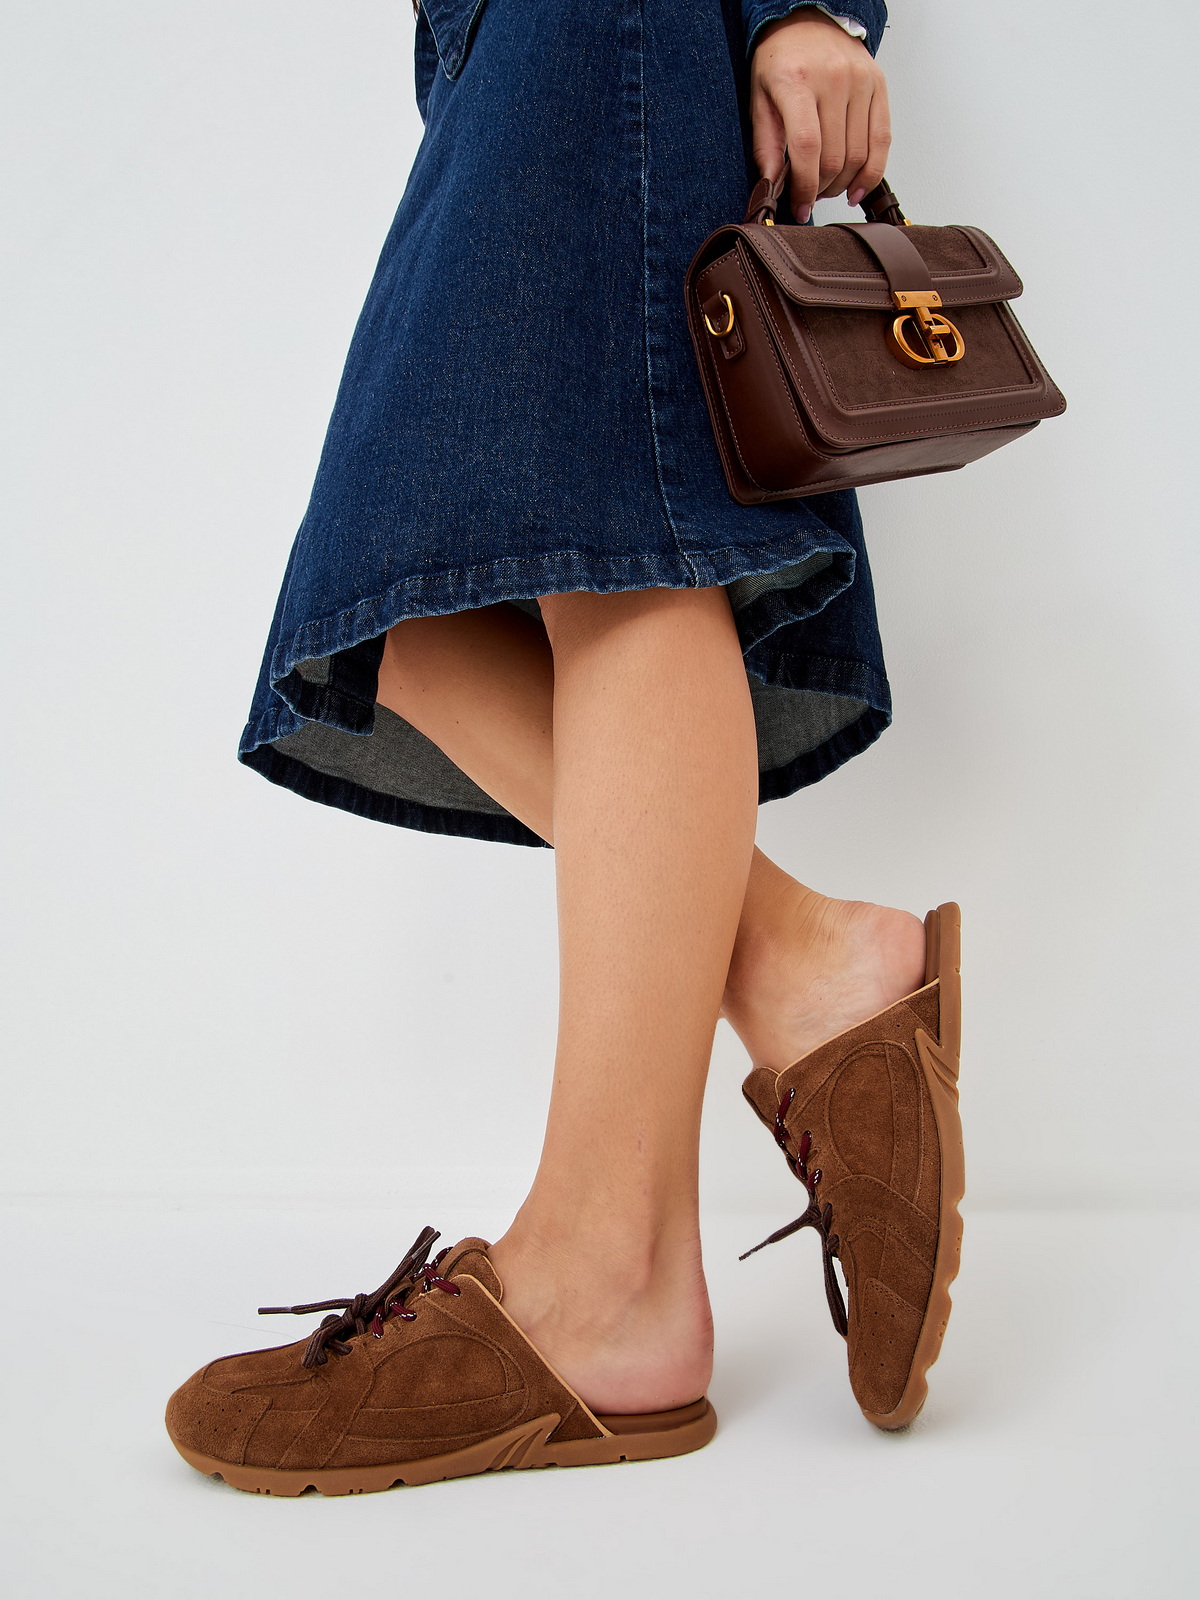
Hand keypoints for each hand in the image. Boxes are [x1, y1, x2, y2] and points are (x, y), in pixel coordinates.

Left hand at [750, 8, 890, 220]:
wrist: (808, 19)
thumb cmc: (782, 59)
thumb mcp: (760, 97)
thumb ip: (766, 144)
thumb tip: (772, 185)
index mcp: (797, 81)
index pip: (807, 147)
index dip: (805, 185)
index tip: (801, 206)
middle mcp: (833, 78)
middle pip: (835, 156)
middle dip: (822, 188)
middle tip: (811, 196)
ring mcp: (860, 81)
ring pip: (860, 154)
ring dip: (845, 183)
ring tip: (830, 188)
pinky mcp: (879, 85)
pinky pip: (882, 139)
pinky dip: (873, 171)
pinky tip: (858, 186)